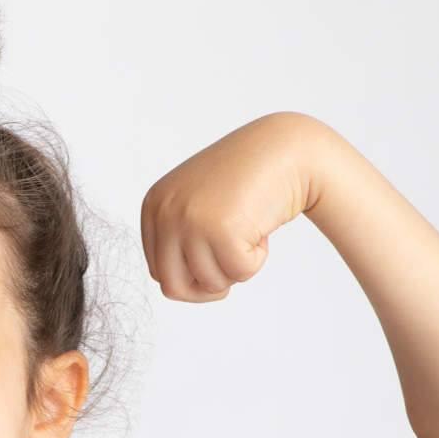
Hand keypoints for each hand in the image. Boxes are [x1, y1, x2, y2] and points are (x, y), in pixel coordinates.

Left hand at [138, 113, 328, 301]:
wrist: (285, 148)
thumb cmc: (244, 182)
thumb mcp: (196, 207)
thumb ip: (176, 244)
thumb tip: (171, 290)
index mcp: (153, 207)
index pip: (158, 272)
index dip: (192, 273)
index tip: (215, 248)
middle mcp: (165, 212)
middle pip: (174, 287)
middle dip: (208, 282)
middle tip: (231, 254)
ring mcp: (191, 220)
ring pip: (209, 284)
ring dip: (236, 266)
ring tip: (247, 228)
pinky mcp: (222, 230)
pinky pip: (240, 274)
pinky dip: (257, 259)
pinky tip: (260, 225)